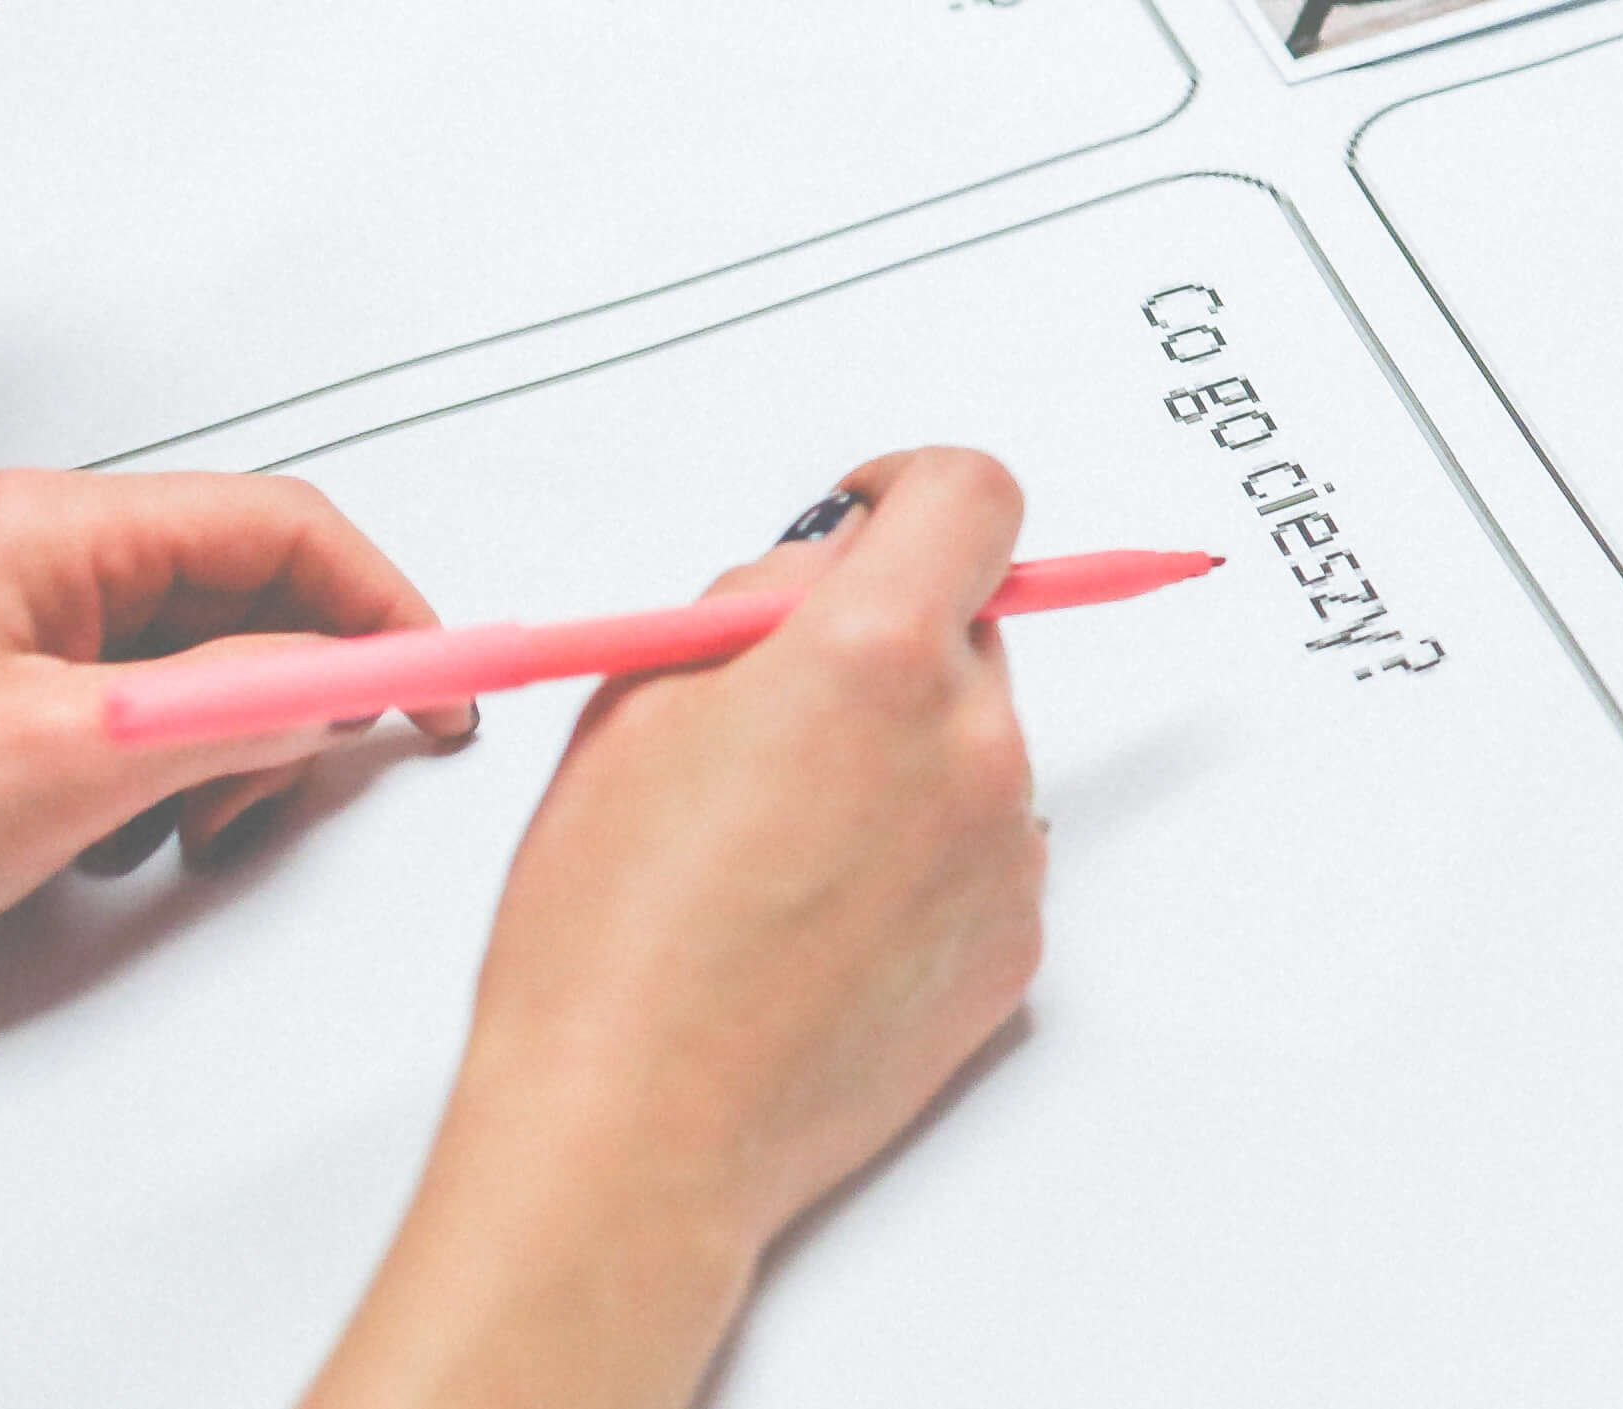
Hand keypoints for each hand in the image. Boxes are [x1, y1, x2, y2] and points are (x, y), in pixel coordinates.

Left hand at [0, 469, 466, 1079]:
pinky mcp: (6, 689)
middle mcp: (42, 552)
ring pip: (205, 658)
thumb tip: (350, 678)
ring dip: (228, 747)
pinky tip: (125, 838)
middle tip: (293, 785)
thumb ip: (239, 704)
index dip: (383, 605)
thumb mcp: (73, 763)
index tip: (443, 686)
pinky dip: (168, 773)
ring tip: (181, 829)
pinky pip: (143, 707)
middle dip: (297, 693)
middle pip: (251, 590)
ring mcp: (21, 621)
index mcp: (55, 527)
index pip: (282, 525)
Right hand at [310, 450, 1045, 1408]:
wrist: (637, 1130)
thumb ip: (754, 604)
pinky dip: (921, 857)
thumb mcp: (636, 704)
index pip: (975, 497)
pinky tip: (817, 919)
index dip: (915, 492)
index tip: (871, 515)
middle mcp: (969, 741)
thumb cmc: (605, 937)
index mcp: (873, 657)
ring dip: (902, 756)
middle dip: (886, 642)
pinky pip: (983, 849)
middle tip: (773, 719)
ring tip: (777, 848)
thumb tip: (828, 561)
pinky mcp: (1016, 940)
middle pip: (968, 626)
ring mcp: (1006, 846)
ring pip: (972, 742)